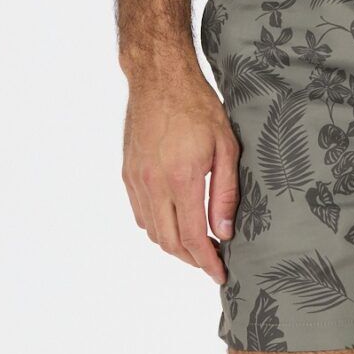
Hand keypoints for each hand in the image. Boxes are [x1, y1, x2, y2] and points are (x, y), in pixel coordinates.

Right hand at [122, 69, 239, 283]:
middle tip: (211, 263)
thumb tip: (224, 232)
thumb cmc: (198, 107)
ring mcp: (136, 180)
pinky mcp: (128, 173)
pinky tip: (174, 223)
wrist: (159, 79)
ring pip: (152, 231)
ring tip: (196, 246)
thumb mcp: (226, 146)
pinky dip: (157, 227)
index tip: (220, 274)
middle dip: (192, 260)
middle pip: (169, 242)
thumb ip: (225, 192)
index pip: (193, 238)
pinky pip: (140, 214)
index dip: (207, 263)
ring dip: (174, 246)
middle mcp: (153, 184)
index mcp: (181, 179)